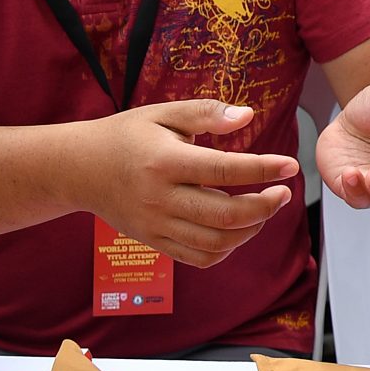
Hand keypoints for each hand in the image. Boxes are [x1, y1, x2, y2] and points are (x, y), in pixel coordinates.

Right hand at [84, 100, 303, 269]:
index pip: (224, 170)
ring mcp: (156, 225)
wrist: (80, 170)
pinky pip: (198, 257)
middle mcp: (160, 198)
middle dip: (265, 206)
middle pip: (225, 215)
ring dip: (251, 229)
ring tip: (264, 209)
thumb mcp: (163, 113)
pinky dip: (226, 248)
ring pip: (216, 242)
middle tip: (283, 192)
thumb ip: (206, 113)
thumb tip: (247, 116)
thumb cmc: (127, 137)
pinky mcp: (154, 242)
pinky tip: (238, 229)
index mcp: (165, 162)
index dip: (263, 169)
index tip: (290, 165)